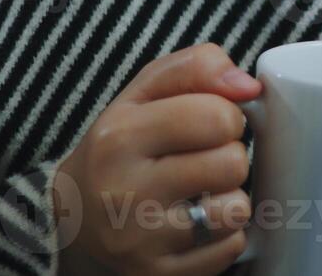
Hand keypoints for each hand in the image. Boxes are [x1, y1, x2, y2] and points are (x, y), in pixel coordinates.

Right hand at [55, 43, 262, 275]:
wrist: (73, 218)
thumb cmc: (121, 146)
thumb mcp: (142, 93)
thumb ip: (195, 68)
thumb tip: (248, 85)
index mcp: (119, 137)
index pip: (217, 115)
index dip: (226, 115)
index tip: (209, 123)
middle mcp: (123, 192)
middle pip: (232, 163)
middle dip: (229, 155)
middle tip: (203, 159)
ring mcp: (140, 241)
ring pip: (237, 210)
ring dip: (230, 198)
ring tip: (202, 192)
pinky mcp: (157, 275)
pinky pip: (230, 249)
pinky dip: (222, 235)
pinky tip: (195, 224)